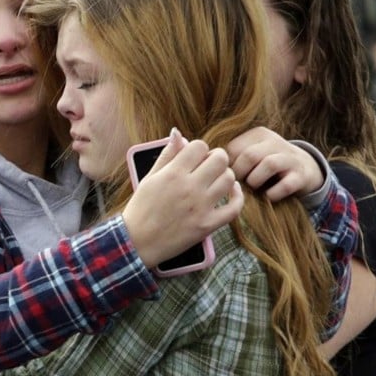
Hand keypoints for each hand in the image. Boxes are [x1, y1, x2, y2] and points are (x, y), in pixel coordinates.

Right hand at [122, 130, 243, 267]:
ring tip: (216, 181)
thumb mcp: (149, 177)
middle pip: (220, 159)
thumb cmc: (141, 208)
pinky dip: (237, 197)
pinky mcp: (207, 225)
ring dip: (225, 176)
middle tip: (209, 167)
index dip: (200, 149)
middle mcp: (189, 187)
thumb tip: (178, 133)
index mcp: (173, 173)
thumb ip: (166, 154)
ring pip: (229, 179)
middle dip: (216, 158)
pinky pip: (234, 207)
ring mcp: (200, 207)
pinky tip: (231, 192)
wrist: (137, 242)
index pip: (200, 146)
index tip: (195, 158)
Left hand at [226, 126, 322, 201]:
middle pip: (250, 155)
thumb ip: (233, 156)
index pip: (234, 147)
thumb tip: (208, 167)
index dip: (227, 166)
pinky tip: (268, 197)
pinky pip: (285, 185)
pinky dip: (273, 194)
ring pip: (269, 164)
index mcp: (258, 134)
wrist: (304, 168)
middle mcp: (275, 142)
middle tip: (238, 185)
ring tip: (253, 188)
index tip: (228, 176)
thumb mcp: (252, 153)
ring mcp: (290, 158)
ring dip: (256, 181)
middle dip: (240, 174)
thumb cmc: (266, 164)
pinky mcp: (301, 175)